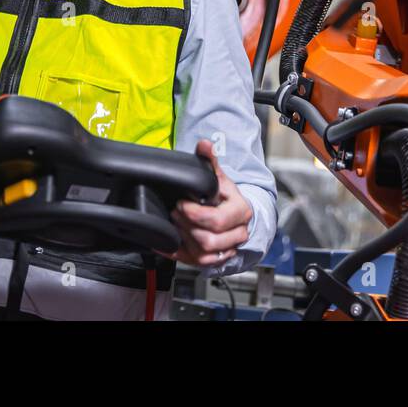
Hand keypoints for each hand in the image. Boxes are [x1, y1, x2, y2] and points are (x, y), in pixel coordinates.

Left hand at [167, 138, 252, 268]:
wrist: (238, 215)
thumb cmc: (227, 196)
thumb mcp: (220, 177)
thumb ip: (210, 160)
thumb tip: (204, 143)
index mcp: (241, 213)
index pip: (217, 220)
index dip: (194, 214)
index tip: (181, 203)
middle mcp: (237, 234)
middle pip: (208, 240)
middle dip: (187, 225)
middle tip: (175, 212)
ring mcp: (226, 250)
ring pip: (202, 255)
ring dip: (184, 238)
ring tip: (175, 223)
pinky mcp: (214, 260)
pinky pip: (193, 263)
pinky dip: (177, 253)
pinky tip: (166, 242)